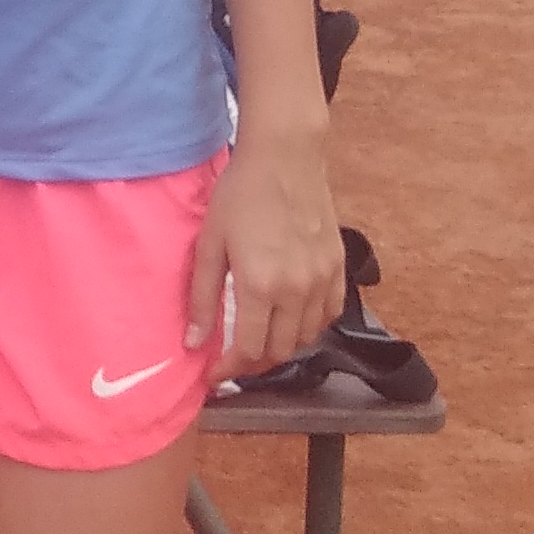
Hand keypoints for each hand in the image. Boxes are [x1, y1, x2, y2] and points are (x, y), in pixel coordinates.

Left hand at [189, 123, 343, 374]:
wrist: (285, 157)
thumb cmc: (240, 196)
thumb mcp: (209, 244)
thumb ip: (203, 298)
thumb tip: (194, 344)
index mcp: (260, 286)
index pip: (248, 350)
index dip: (229, 371)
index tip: (214, 376)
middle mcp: (297, 290)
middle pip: (279, 351)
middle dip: (253, 363)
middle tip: (233, 358)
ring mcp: (322, 280)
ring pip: (306, 337)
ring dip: (281, 347)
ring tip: (259, 340)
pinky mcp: (338, 267)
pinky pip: (330, 314)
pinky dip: (310, 326)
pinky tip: (291, 319)